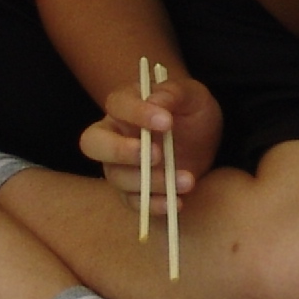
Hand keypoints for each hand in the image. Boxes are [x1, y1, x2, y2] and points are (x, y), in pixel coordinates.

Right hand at [83, 67, 220, 192]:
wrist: (204, 140)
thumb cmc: (191, 111)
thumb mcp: (192, 95)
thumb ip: (173, 93)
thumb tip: (155, 100)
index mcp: (125, 105)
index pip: (117, 105)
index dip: (137, 113)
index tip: (167, 122)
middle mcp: (114, 136)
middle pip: (93, 144)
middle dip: (120, 152)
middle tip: (157, 155)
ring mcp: (120, 166)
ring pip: (117, 177)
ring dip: (152, 182)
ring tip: (187, 179)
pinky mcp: (134, 191)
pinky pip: (133, 202)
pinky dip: (154, 205)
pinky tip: (177, 202)